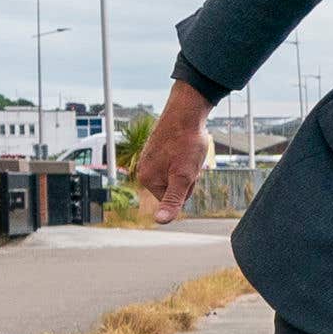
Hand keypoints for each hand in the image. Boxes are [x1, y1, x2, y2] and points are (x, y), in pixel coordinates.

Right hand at [133, 82, 214, 222]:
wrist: (187, 111)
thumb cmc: (187, 143)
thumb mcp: (184, 177)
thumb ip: (173, 200)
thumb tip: (160, 222)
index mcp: (146, 179)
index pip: (176, 200)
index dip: (188, 187)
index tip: (185, 169)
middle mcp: (144, 169)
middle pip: (176, 187)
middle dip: (187, 177)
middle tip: (188, 159)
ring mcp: (150, 158)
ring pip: (178, 174)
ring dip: (188, 167)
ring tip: (187, 152)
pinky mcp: (158, 150)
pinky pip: (176, 162)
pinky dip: (185, 157)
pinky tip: (185, 145)